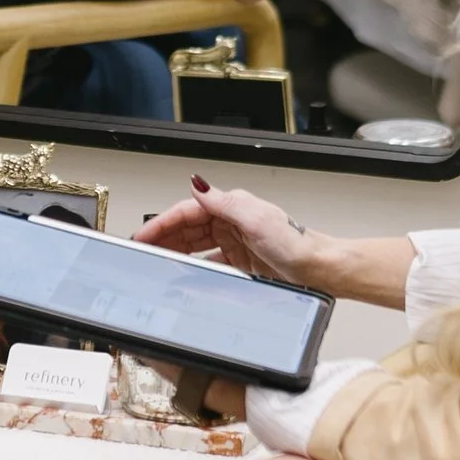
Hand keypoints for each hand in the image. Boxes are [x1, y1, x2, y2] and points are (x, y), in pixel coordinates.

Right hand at [137, 181, 324, 288]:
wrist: (317, 269)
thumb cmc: (294, 243)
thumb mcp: (255, 219)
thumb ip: (223, 203)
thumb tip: (197, 184)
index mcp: (232, 206)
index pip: (187, 211)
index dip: (162, 222)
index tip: (143, 234)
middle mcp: (231, 221)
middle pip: (187, 228)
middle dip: (163, 238)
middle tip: (142, 250)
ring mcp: (234, 241)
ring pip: (194, 245)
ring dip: (175, 252)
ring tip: (156, 261)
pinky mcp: (240, 260)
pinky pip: (208, 262)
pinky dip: (194, 267)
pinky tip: (185, 276)